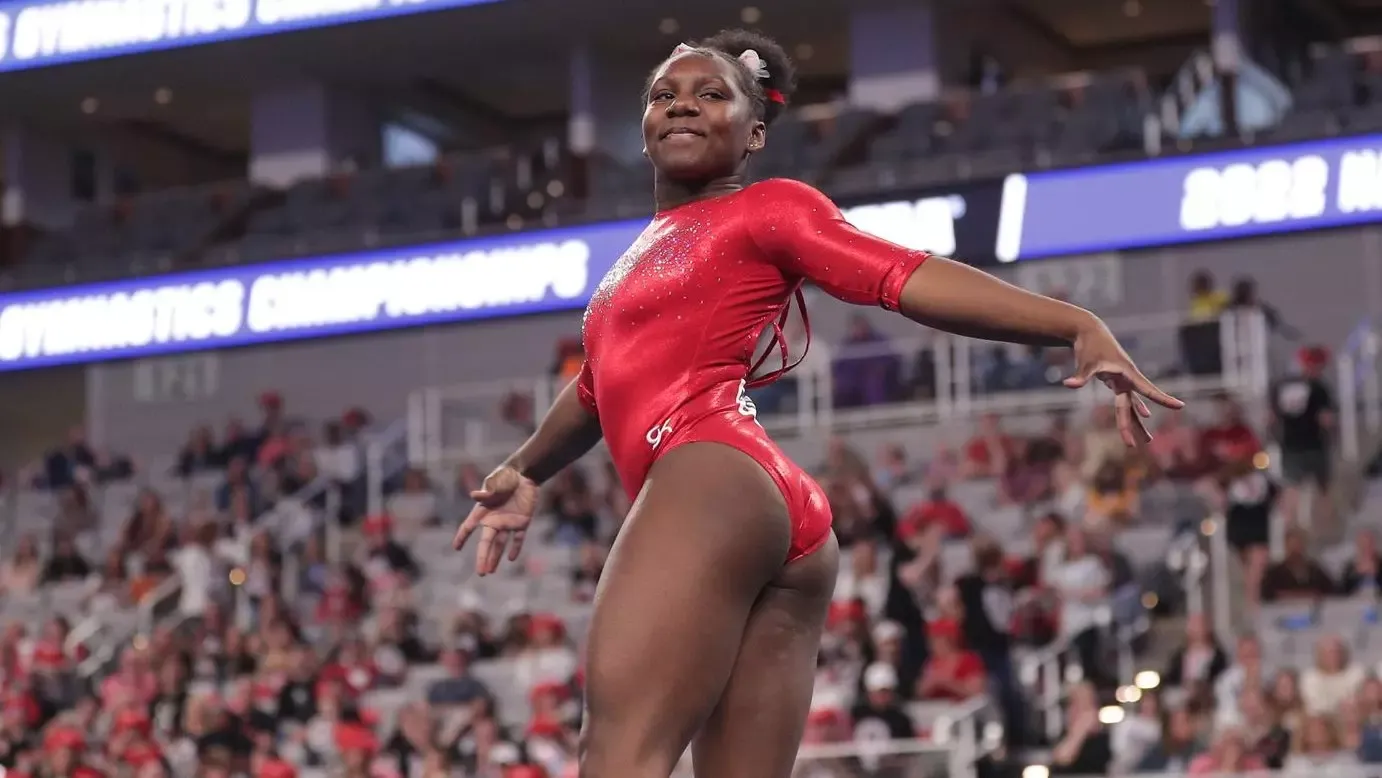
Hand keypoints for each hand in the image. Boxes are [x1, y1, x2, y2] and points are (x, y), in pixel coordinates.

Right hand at [452, 465, 538, 575]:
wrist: (524, 475)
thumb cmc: (505, 477)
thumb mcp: (495, 482)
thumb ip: (487, 491)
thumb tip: (474, 495)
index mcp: (484, 511)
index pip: (469, 526)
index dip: (462, 537)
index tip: (456, 548)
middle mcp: (494, 520)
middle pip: (486, 543)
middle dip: (482, 558)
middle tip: (481, 573)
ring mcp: (508, 523)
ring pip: (500, 544)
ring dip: (495, 558)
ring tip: (490, 572)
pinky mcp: (522, 522)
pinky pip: (518, 538)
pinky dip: (515, 548)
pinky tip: (512, 558)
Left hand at [1064, 318, 1183, 446]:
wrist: (1089, 331)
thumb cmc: (1089, 346)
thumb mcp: (1086, 362)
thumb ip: (1080, 376)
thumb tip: (1068, 384)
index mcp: (1127, 374)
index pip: (1148, 390)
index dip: (1163, 399)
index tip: (1180, 406)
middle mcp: (1128, 379)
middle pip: (1135, 406)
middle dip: (1138, 425)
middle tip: (1148, 442)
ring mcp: (1123, 379)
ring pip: (1131, 405)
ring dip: (1136, 421)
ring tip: (1147, 439)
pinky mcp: (1116, 379)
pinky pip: (1127, 398)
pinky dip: (1132, 407)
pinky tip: (1144, 415)